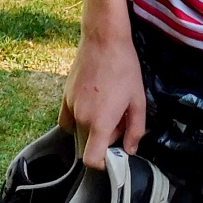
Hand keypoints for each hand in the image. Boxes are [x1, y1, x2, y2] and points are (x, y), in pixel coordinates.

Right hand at [59, 28, 145, 167]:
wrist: (104, 39)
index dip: (102, 162)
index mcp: (99, 122)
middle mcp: (81, 117)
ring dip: (93, 124)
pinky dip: (80, 117)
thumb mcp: (138, 100)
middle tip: (119, 116)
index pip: (91, 159)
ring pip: (81, 129)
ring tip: (108, 103)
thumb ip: (135, 130)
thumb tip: (130, 150)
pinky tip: (94, 101)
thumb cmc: (124, 68)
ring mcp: (70, 106)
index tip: (113, 153)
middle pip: (90, 142)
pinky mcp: (64, 96)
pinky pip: (69, 118)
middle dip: (105, 136)